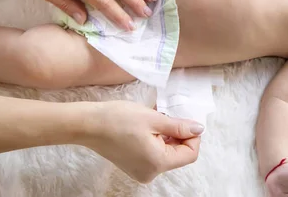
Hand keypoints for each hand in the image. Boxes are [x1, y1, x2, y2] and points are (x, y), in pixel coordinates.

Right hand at [83, 100, 203, 183]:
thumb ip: (179, 126)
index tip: (186, 119)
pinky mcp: (134, 165)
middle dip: (179, 133)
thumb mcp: (154, 119)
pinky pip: (155, 153)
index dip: (193, 136)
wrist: (87, 124)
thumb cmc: (119, 119)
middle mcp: (150, 173)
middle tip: (170, 114)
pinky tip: (149, 124)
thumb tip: (199, 129)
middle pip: (178, 154)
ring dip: (168, 134)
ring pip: (167, 152)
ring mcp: (141, 170)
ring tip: (157, 117)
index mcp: (158, 163)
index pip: (190, 154)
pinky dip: (157, 138)